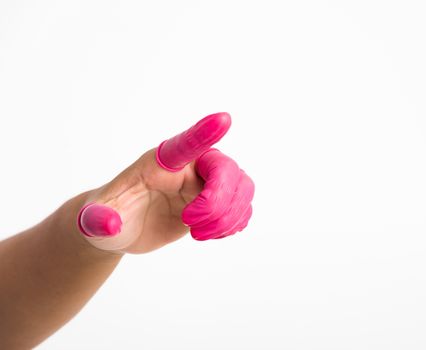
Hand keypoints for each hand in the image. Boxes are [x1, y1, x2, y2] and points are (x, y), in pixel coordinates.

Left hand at [76, 112, 254, 253]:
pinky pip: (243, 206)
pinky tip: (209, 233)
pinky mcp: (214, 203)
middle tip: (190, 222)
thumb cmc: (105, 215)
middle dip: (217, 203)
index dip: (206, 132)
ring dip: (228, 217)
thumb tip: (109, 225)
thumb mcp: (92, 219)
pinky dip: (233, 224)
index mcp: (161, 162)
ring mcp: (204, 185)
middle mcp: (189, 167)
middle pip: (226, 170)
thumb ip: (98, 219)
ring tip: (198, 234)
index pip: (187, 143)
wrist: (119, 228)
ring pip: (242, 188)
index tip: (224, 119)